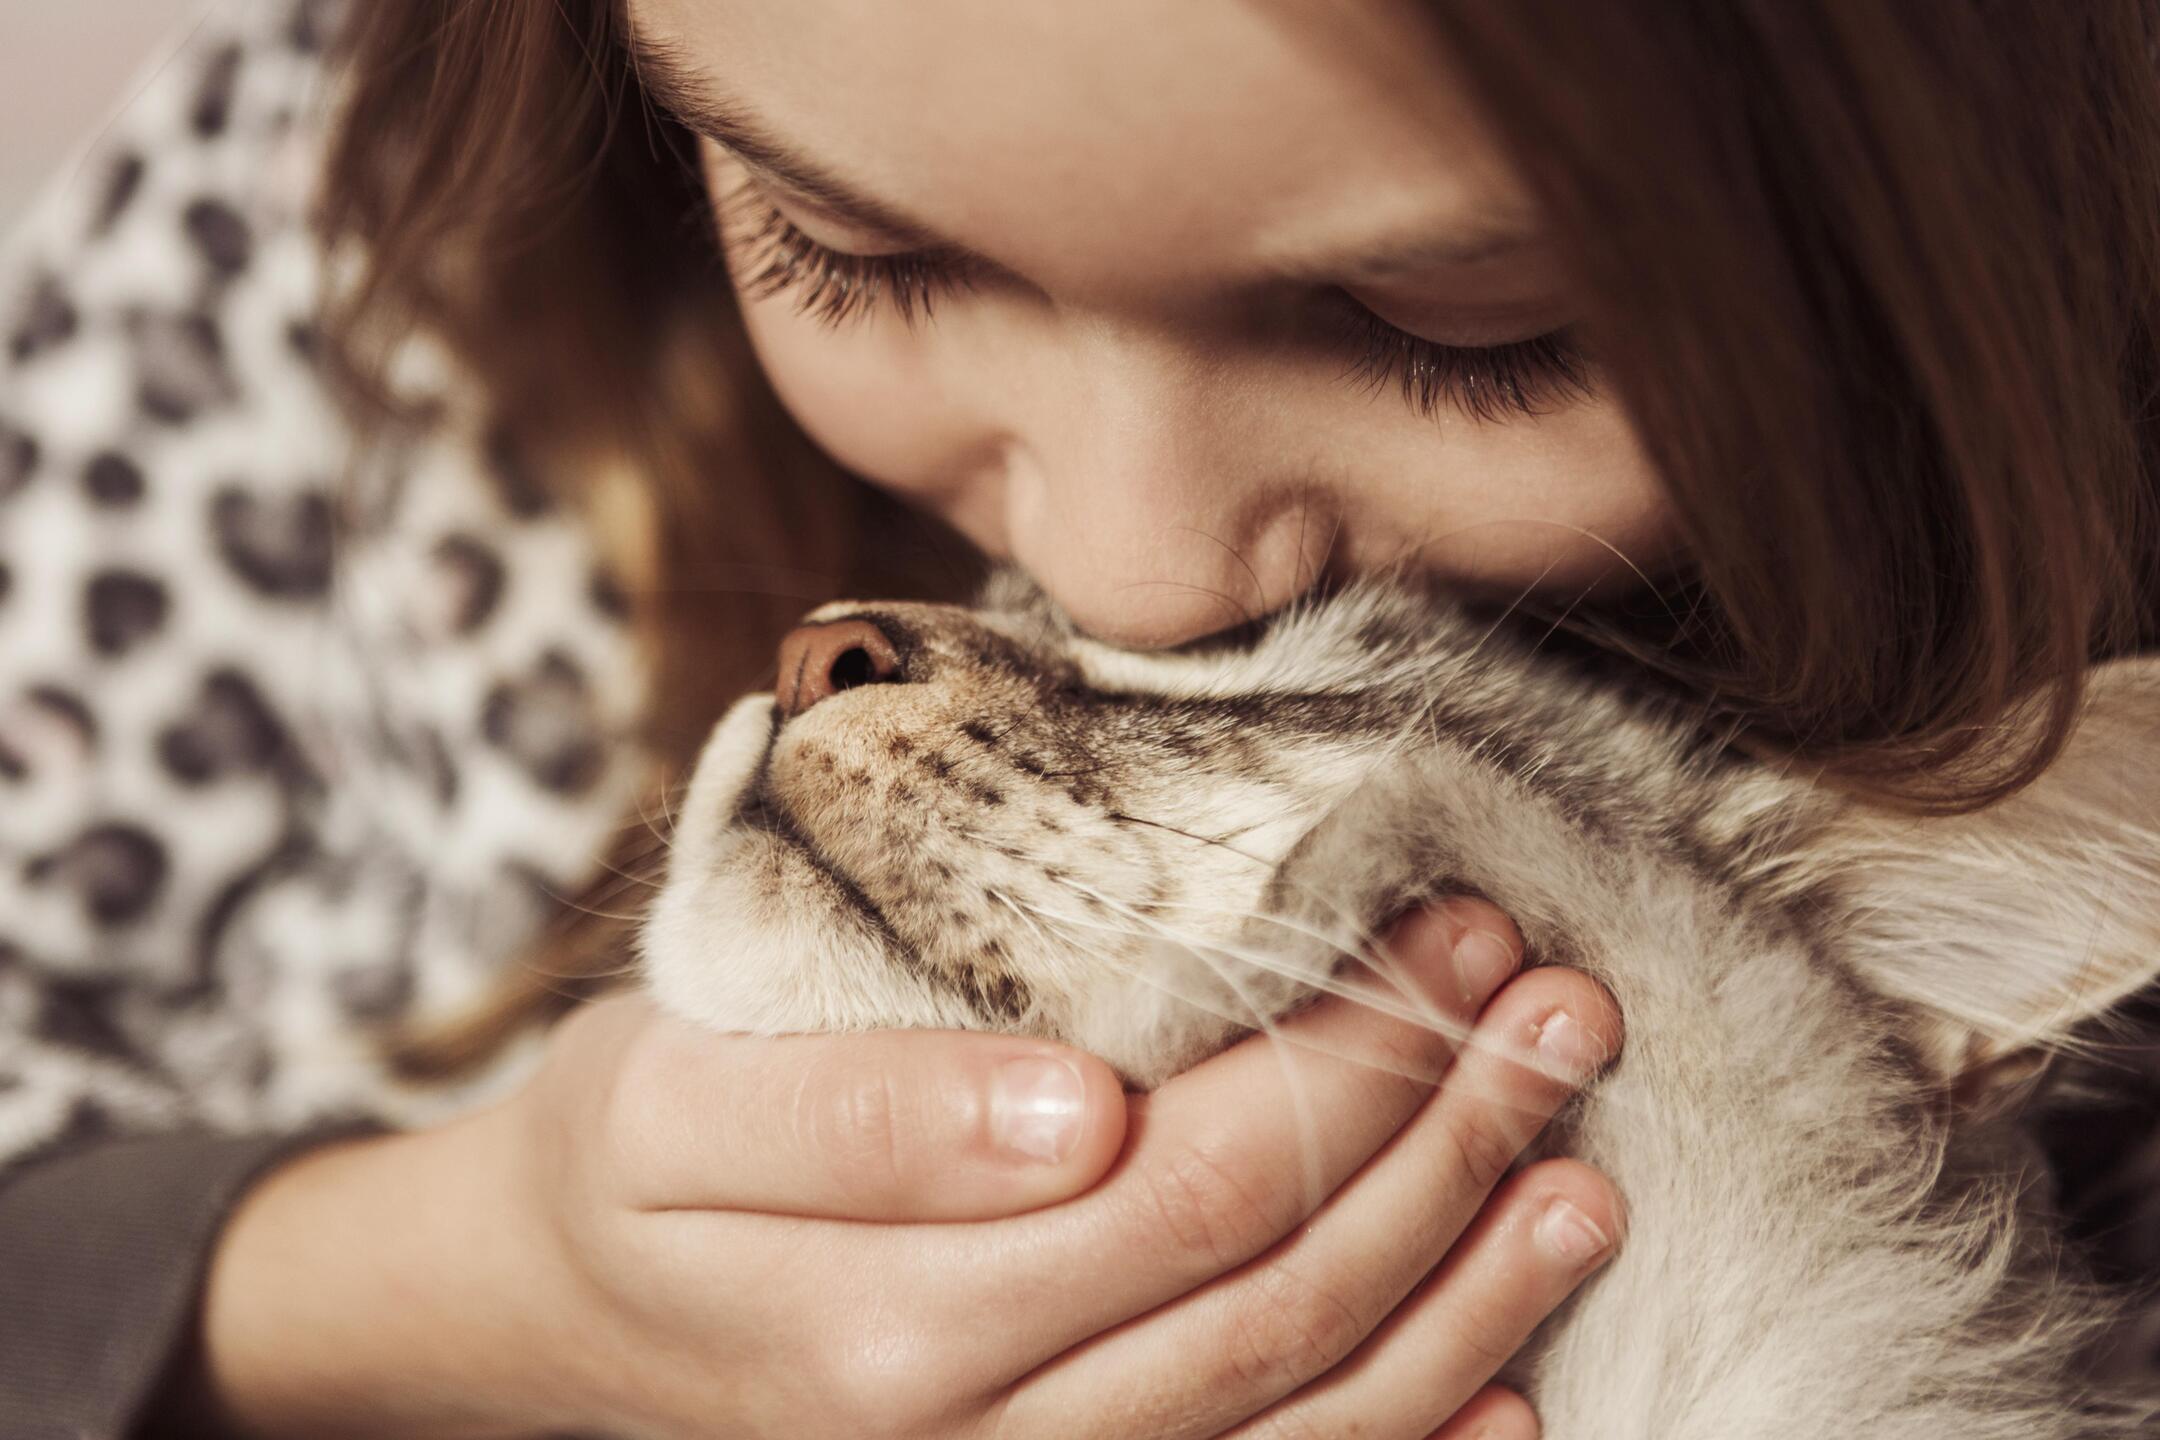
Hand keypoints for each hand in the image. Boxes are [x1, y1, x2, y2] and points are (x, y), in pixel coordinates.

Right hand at [196, 897, 1621, 1439]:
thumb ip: (860, 1114)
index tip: (1456, 938)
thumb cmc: (630, 1163)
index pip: (1190, 1181)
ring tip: (1584, 1167)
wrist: (560, 1312)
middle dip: (1443, 1142)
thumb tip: (1079, 1109)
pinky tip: (1513, 1395)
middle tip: (1555, 1005)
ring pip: (1300, 1415)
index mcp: (889, 1321)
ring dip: (1468, 1292)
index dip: (1350, 1064)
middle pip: (1274, 1292)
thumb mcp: (672, 1100)